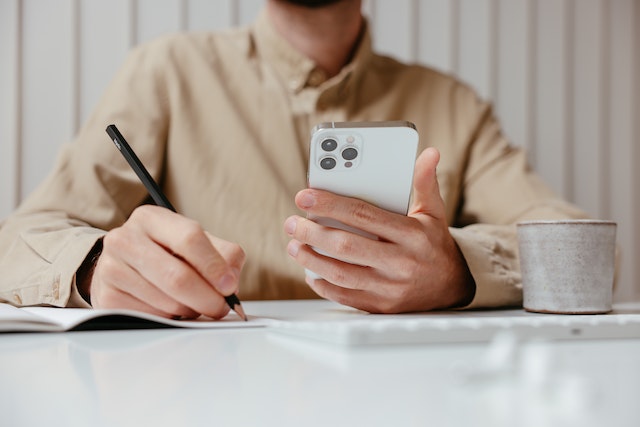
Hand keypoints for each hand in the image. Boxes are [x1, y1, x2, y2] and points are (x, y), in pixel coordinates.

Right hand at [87, 205, 244, 318]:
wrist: (123, 266)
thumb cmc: (167, 253)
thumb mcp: (198, 243)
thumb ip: (224, 255)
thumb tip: (231, 282)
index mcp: (151, 218)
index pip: (189, 238)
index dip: (214, 266)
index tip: (229, 286)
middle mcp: (125, 239)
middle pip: (177, 277)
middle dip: (207, 298)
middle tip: (220, 307)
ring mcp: (111, 268)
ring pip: (166, 302)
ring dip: (190, 310)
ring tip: (193, 303)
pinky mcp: (107, 298)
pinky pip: (151, 317)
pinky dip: (170, 319)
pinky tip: (170, 308)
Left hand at [284, 147, 474, 312]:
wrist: (453, 286)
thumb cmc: (434, 244)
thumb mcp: (434, 212)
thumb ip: (424, 183)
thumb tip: (429, 154)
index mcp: (411, 234)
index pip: (363, 214)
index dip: (330, 204)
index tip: (305, 196)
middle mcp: (401, 262)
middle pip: (346, 245)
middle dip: (313, 233)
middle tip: (292, 223)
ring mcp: (390, 287)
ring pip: (342, 273)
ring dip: (312, 259)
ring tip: (294, 245)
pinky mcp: (382, 306)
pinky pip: (345, 296)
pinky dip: (323, 285)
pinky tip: (311, 272)